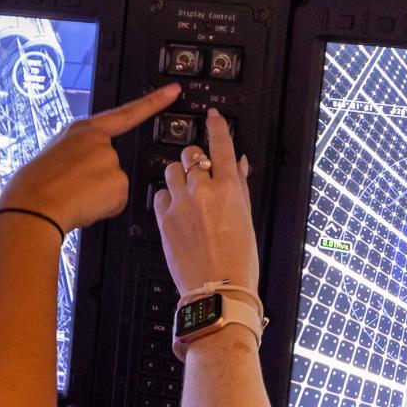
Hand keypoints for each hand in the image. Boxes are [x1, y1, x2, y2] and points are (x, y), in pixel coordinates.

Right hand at [0, 84, 180, 234]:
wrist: (31, 208)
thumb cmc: (32, 187)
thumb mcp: (54, 157)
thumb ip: (77, 156)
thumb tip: (84, 172)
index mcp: (81, 130)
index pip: (125, 113)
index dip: (152, 102)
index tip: (172, 92)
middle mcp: (100, 142)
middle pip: (112, 164)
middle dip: (98, 180)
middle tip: (72, 189)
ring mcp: (111, 161)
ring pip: (114, 186)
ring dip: (98, 196)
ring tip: (72, 197)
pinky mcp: (119, 182)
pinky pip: (116, 202)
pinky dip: (103, 209)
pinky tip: (83, 206)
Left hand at [153, 107, 259, 297]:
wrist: (218, 290)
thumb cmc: (238, 260)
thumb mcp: (247, 218)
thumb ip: (240, 186)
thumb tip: (239, 165)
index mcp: (229, 188)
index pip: (220, 144)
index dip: (216, 125)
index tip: (212, 116)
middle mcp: (202, 191)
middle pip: (191, 156)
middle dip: (195, 161)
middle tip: (200, 174)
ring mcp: (180, 204)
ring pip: (171, 172)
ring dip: (179, 176)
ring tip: (187, 193)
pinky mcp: (164, 219)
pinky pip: (160, 195)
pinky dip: (167, 197)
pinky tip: (176, 209)